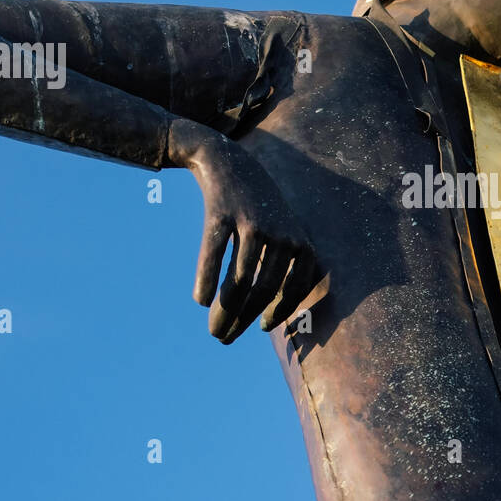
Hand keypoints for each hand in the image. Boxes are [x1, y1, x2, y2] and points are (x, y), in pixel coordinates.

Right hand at [168, 118, 318, 343]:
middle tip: (225, 338)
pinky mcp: (222, 215)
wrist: (230, 162)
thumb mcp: (283, 232)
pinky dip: (206, 282)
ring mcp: (251, 223)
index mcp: (300, 241)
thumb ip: (283, 268)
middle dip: (243, 321)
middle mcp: (281, 234)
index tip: (261, 327)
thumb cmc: (258, 208)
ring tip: (214, 330)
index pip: (294, 289)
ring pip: (239, 280)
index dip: (278, 313)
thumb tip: (271, 317)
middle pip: (263, 290)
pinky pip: (214, 256)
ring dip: (225, 312)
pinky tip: (200, 301)